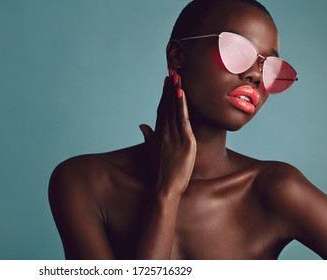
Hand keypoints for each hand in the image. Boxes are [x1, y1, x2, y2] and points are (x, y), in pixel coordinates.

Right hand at [139, 70, 195, 195]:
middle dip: (170, 88)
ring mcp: (174, 136)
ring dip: (175, 92)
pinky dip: (182, 106)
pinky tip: (182, 94)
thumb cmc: (159, 173)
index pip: (162, 110)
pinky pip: (183, 120)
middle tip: (172, 71)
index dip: (164, 95)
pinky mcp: (185, 142)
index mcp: (159, 134)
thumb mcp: (153, 152)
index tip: (167, 81)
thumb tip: (142, 125)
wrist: (164, 188)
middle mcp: (165, 132)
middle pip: (167, 106)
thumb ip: (148, 137)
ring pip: (174, 110)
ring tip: (177, 77)